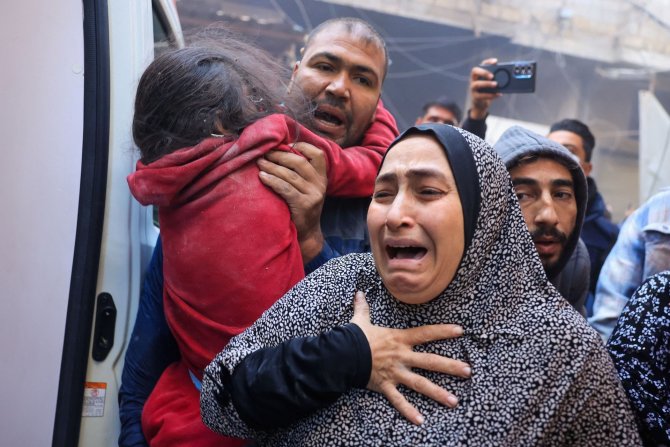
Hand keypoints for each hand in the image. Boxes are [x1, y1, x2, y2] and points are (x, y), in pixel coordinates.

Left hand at [258, 142, 327, 263]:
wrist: (307, 234)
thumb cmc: (301, 209)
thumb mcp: (306, 189)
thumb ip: (300, 174)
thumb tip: (279, 152)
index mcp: (322, 177)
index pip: (318, 154)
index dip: (302, 146)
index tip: (285, 144)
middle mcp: (320, 184)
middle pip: (299, 162)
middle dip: (279, 156)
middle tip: (264, 154)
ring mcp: (313, 195)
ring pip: (290, 175)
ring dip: (272, 167)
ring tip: (259, 163)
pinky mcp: (304, 205)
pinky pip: (285, 188)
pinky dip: (272, 180)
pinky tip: (262, 177)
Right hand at [350, 291, 470, 424]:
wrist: (342, 354)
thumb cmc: (353, 336)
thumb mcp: (360, 320)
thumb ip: (363, 308)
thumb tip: (359, 294)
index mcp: (399, 339)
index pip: (425, 333)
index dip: (443, 331)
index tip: (460, 331)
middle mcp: (402, 356)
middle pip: (430, 361)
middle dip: (450, 367)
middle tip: (468, 371)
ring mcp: (395, 372)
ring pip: (420, 383)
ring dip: (438, 393)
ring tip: (454, 401)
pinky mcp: (385, 385)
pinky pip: (398, 400)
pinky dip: (408, 411)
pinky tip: (420, 420)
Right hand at [468, 57, 501, 119]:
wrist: (481, 105)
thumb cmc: (488, 91)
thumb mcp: (492, 84)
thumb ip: (496, 79)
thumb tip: (509, 77)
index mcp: (479, 74)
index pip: (481, 64)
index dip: (488, 62)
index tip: (496, 62)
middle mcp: (474, 79)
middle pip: (475, 71)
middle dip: (484, 72)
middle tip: (492, 76)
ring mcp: (473, 88)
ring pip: (477, 84)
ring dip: (487, 84)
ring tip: (495, 84)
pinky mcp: (475, 97)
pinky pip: (482, 95)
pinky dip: (491, 95)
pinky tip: (498, 94)